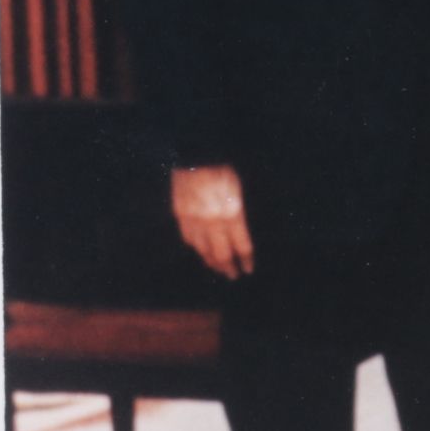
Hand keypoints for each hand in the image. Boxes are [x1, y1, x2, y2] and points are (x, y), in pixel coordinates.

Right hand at [171, 165, 252, 279]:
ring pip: (203, 250)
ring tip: (217, 267)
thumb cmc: (223, 170)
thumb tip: (237, 235)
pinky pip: (189, 238)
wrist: (196, 155)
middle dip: (228, 267)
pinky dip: (196, 247)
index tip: (248, 269)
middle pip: (222, 254)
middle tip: (232, 275)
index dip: (246, 260)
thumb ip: (238, 216)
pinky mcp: (181, 215)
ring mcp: (195, 220)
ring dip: (211, 261)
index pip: (241, 247)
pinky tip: (201, 250)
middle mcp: (213, 221)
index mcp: (232, 214)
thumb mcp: (239, 192)